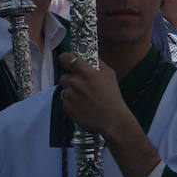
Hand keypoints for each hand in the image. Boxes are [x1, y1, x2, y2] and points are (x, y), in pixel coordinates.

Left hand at [59, 53, 159, 176]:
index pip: (68, 59)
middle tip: (81, 84)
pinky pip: (64, 101)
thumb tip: (88, 57)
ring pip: (64, 89)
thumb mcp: (110, 74)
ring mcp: (70, 96)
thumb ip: (98, 64)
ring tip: (83, 97)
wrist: (111, 119)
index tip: (66, 59)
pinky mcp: (67, 108)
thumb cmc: (112, 96)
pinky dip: (70, 102)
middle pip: (64, 76)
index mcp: (87, 72)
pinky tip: (81, 105)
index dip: (65, 57)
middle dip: (71, 79)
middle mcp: (76, 82)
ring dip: (71, 92)